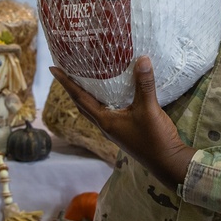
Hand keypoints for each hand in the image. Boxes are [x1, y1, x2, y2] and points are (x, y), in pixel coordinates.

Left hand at [50, 57, 194, 189]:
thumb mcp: (149, 109)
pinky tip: (109, 92)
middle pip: (82, 103)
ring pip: (93, 108)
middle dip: (71, 87)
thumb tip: (143, 58)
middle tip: (64, 70)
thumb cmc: (154, 138)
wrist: (167, 161)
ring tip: (82, 78)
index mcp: (105, 120)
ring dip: (85, 94)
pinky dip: (101, 99)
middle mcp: (105, 125)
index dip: (66, 83)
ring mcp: (114, 128)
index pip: (79, 98)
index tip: (53, 68)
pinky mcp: (123, 129)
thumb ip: (144, 84)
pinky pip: (106, 110)